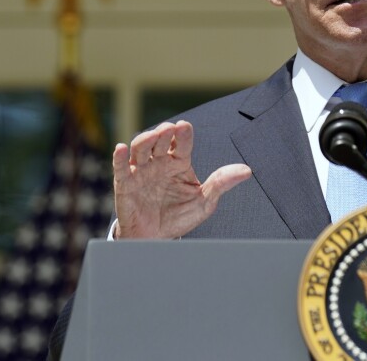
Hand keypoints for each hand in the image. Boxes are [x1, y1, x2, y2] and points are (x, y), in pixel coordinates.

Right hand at [112, 120, 251, 238]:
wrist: (157, 239)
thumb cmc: (180, 217)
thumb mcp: (204, 202)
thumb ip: (221, 183)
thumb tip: (246, 170)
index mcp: (179, 163)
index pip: (183, 143)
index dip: (184, 134)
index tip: (185, 127)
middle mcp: (159, 162)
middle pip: (160, 140)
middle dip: (164, 132)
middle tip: (169, 129)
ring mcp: (141, 171)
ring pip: (141, 148)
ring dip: (146, 139)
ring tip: (153, 135)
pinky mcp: (125, 183)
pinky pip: (120, 167)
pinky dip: (119, 157)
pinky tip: (121, 148)